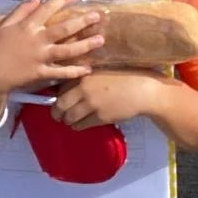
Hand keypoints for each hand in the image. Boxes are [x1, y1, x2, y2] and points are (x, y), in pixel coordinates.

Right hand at [0, 0, 104, 102]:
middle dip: (81, 22)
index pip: (47, 9)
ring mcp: (41, 58)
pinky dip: (75, 71)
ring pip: (67, 50)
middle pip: (63, 29)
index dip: (61, 0)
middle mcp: (37, 40)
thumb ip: (21, 11)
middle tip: (97, 16)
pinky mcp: (42, 74)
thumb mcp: (4, 25)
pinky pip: (62, 72)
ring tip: (100, 39)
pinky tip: (88, 68)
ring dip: (85, 45)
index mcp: (27, 27)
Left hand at [51, 69, 168, 130]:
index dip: (56, 96)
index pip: (60, 88)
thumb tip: (66, 87)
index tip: (57, 101)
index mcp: (83, 75)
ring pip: (69, 117)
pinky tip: (80, 124)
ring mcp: (92, 104)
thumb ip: (84, 78)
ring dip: (67, 121)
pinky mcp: (100, 117)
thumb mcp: (99, 71)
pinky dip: (78, 126)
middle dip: (56, 112)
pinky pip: (81, 125)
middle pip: (60, 104)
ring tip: (69, 120)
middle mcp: (84, 89)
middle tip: (57, 115)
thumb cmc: (122, 77)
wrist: (141, 89)